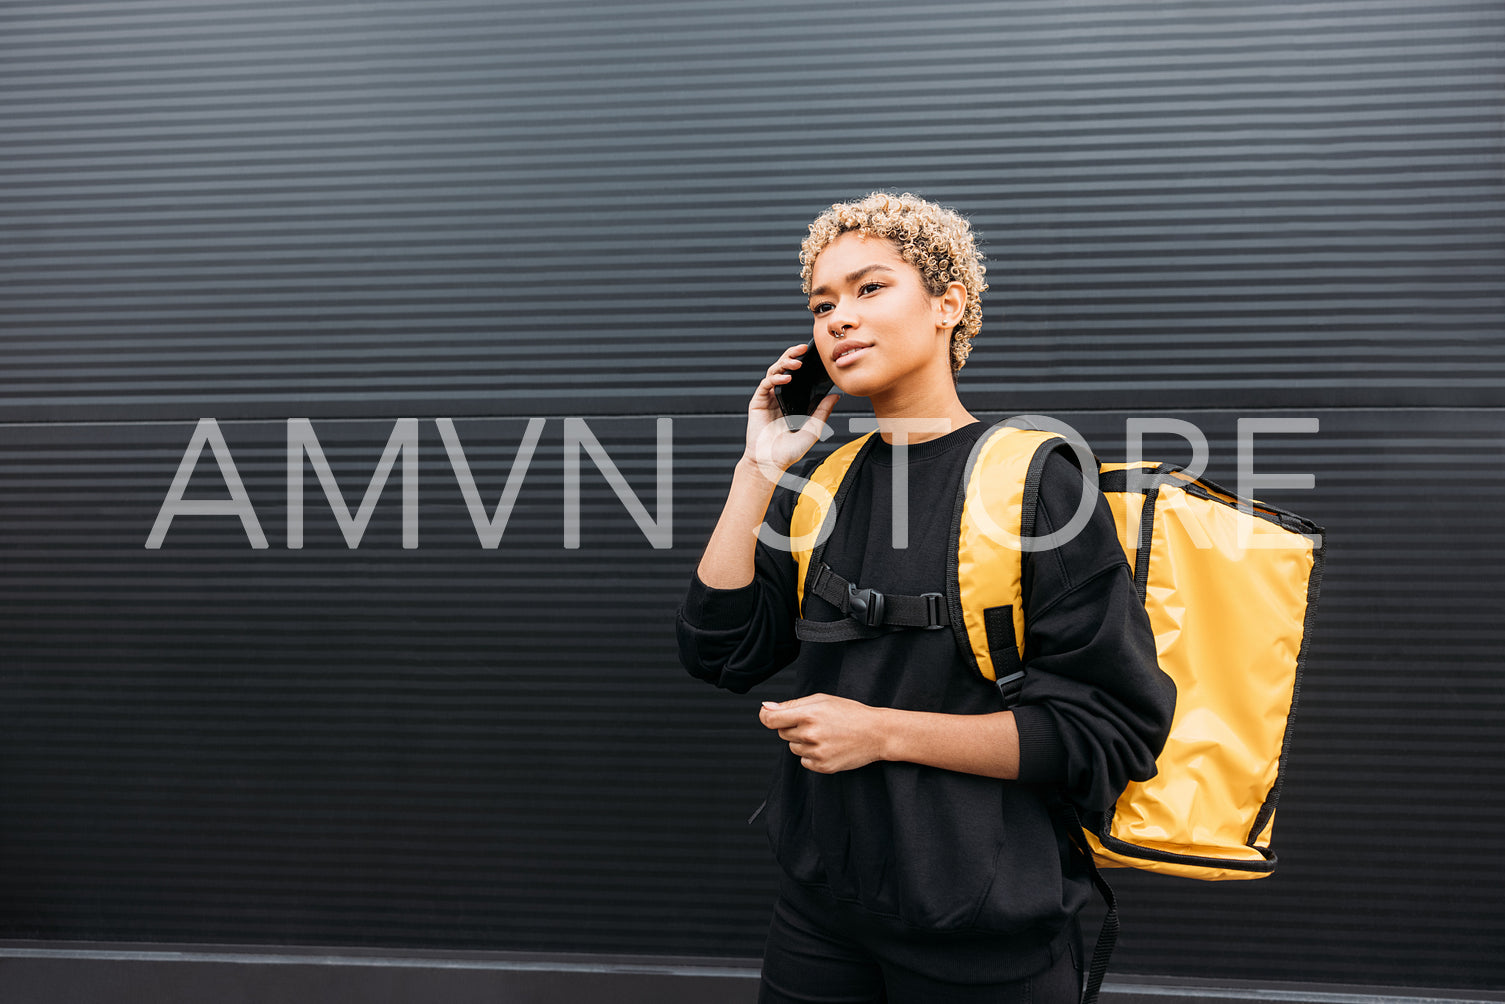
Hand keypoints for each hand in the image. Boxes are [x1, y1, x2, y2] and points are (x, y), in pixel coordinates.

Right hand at [742, 343, 839, 475]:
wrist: (770, 463)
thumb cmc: (789, 451)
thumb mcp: (813, 429)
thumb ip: (823, 411)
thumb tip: (836, 396)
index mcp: (793, 401)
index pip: (798, 377)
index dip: (804, 364)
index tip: (815, 356)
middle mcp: (780, 397)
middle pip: (785, 368)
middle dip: (793, 355)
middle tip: (803, 349)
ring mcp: (768, 398)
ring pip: (774, 372)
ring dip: (784, 363)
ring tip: (796, 362)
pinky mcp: (758, 402)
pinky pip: (766, 384)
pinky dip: (776, 378)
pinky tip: (786, 378)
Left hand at [758, 693, 886, 772]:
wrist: (876, 733)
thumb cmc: (849, 713)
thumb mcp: (822, 700)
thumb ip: (791, 705)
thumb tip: (766, 707)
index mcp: (808, 714)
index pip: (771, 719)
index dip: (766, 716)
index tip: (768, 715)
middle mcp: (810, 734)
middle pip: (782, 733)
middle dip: (792, 727)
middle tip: (814, 723)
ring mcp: (817, 752)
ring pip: (793, 748)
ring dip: (803, 742)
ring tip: (824, 735)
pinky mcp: (823, 767)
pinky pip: (804, 761)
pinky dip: (811, 755)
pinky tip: (828, 747)